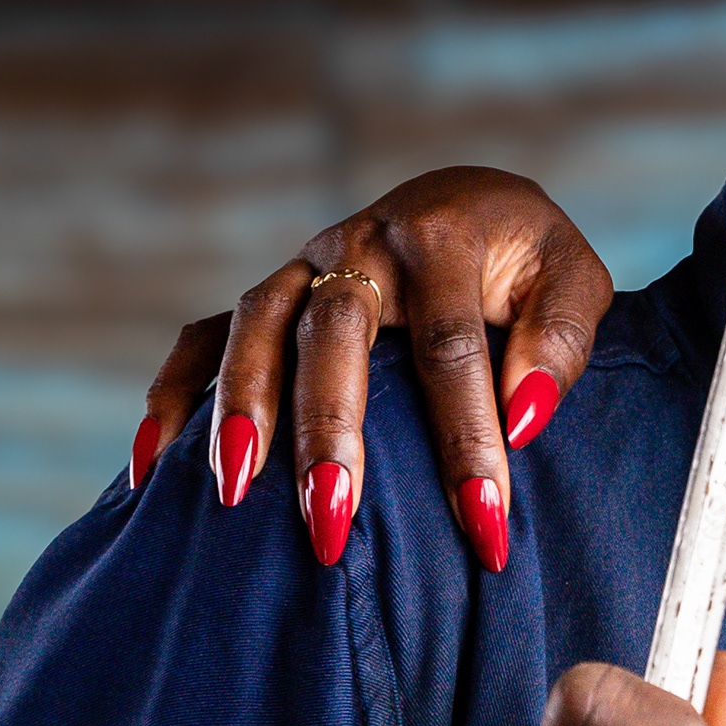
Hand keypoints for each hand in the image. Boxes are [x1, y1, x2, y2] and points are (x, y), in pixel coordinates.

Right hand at [134, 167, 615, 567]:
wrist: (474, 202)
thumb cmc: (529, 262)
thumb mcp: (574, 282)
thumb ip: (559, 342)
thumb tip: (521, 418)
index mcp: (439, 236)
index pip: (451, 348)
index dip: (468, 438)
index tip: (486, 524)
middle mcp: (359, 243)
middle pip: (332, 335)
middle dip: (328, 433)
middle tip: (331, 522)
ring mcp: (303, 266)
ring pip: (254, 329)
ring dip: (239, 411)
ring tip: (234, 496)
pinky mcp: (270, 295)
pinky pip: (203, 338)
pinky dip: (172, 396)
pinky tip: (151, 471)